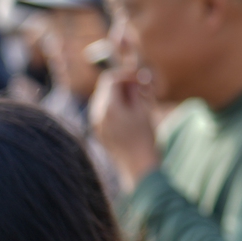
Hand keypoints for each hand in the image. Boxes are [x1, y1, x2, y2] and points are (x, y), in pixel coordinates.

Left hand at [87, 66, 160, 190]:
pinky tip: (130, 112)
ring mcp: (96, 123)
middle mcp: (97, 114)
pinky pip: (103, 111)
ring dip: (119, 94)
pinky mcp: (99, 131)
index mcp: (108, 107)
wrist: (138, 166)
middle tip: (141, 86)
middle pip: (105, 88)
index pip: (112, 79)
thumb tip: (132, 79)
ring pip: (104, 99)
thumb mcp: (144, 110)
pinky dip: (115, 105)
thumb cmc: (145, 138)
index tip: (140, 76)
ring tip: (139, 100)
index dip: (126, 74)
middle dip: (122, 83)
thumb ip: (135, 91)